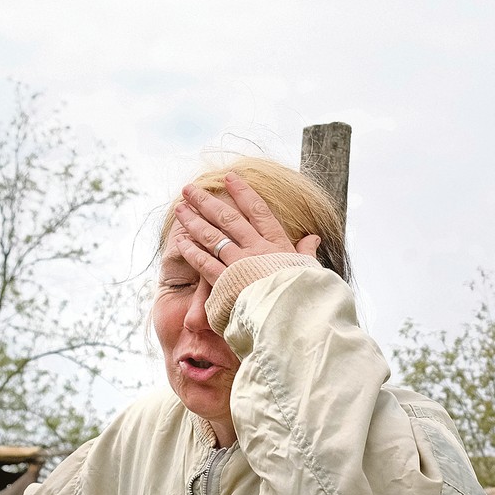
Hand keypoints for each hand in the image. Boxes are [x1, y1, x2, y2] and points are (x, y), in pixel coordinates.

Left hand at [173, 173, 320, 285]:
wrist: (294, 316)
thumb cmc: (304, 294)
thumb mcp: (308, 270)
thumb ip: (306, 252)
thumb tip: (313, 238)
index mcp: (277, 244)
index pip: (258, 211)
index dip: (242, 192)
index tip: (229, 178)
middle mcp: (256, 249)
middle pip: (228, 219)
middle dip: (207, 201)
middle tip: (190, 189)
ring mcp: (239, 265)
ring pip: (212, 237)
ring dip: (194, 221)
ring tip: (180, 208)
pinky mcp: (226, 283)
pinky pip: (205, 263)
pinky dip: (192, 251)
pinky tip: (181, 241)